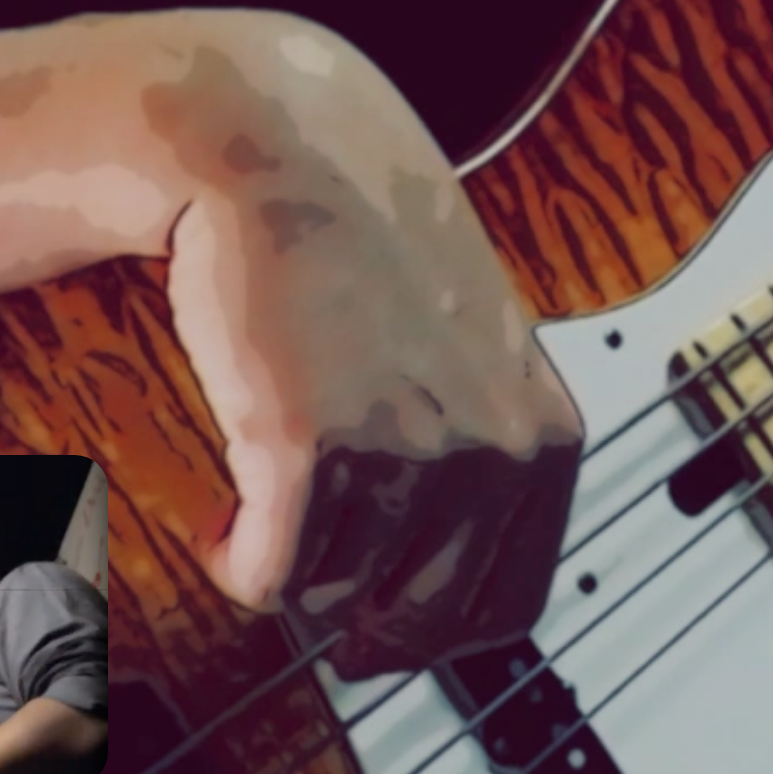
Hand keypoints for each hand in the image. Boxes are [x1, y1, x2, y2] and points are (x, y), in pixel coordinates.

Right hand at [173, 44, 585, 681]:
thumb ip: (484, 453)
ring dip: (283, 568)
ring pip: (332, 597)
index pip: (505, 610)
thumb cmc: (364, 238)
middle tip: (300, 556)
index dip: (423, 626)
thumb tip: (439, 579)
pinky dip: (237, 561)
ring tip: (259, 502)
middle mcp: (495, 452)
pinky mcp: (311, 445)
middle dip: (347, 609)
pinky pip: (269, 575)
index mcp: (547, 436)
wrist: (279, 147)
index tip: (372, 606)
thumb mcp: (474, 349)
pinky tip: (225, 516)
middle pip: (416, 624)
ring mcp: (409, 450)